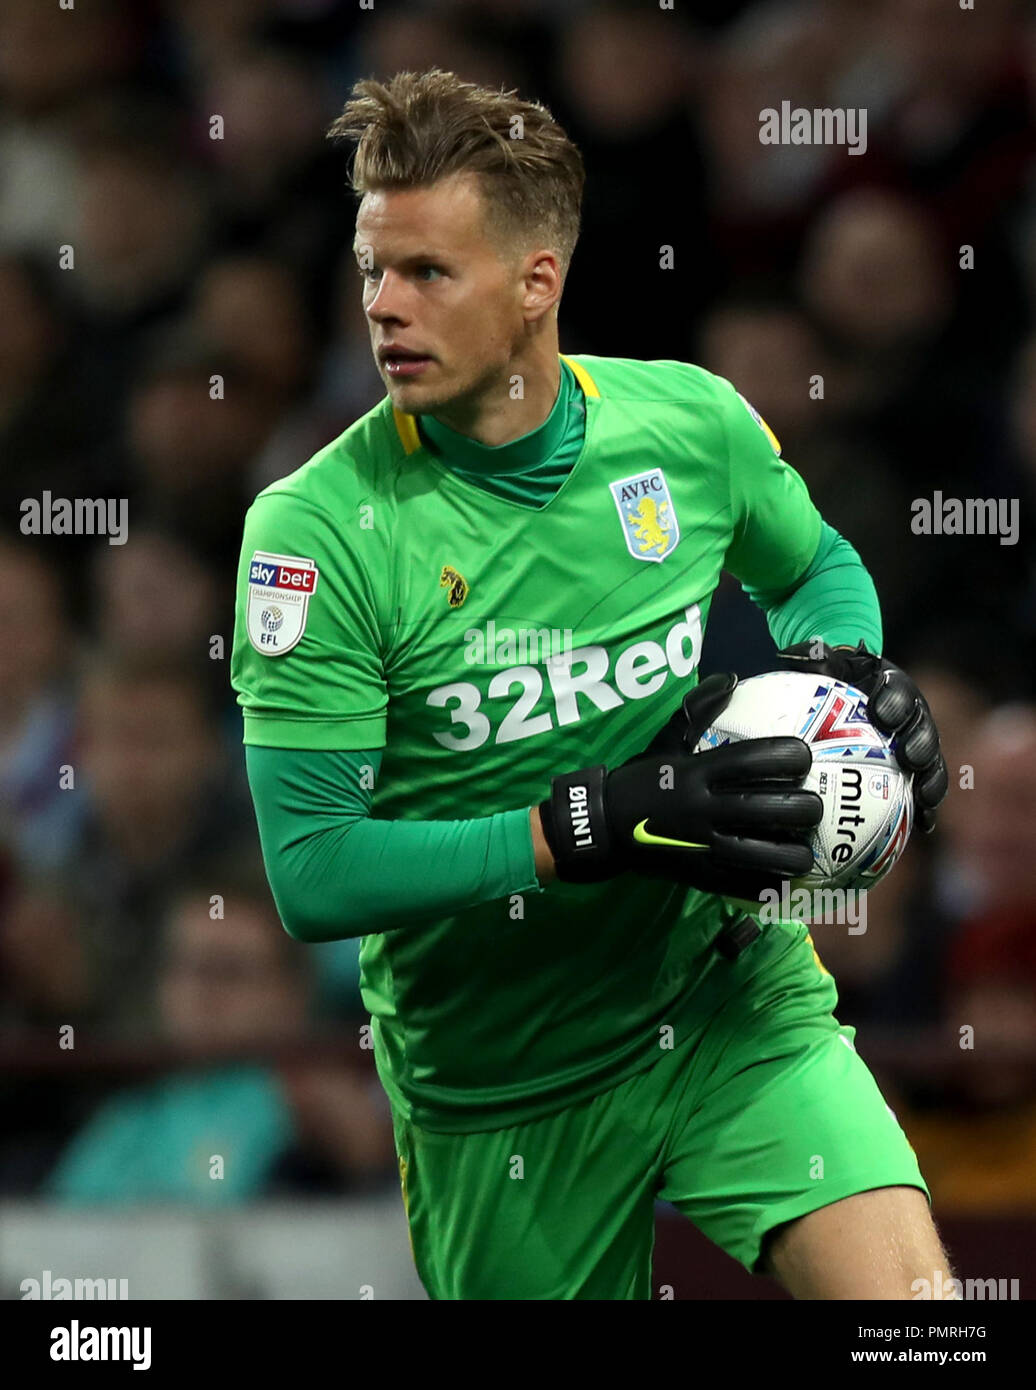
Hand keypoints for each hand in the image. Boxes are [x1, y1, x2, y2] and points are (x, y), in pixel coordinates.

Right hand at [538, 672, 822, 894]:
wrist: (602, 826)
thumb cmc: (640, 780)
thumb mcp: (666, 742)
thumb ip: (697, 710)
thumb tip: (730, 676)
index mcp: (698, 771)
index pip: (757, 759)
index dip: (791, 756)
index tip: (802, 757)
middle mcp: (704, 806)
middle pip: (771, 807)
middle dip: (804, 807)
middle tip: (810, 807)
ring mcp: (702, 844)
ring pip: (765, 853)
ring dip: (794, 852)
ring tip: (803, 849)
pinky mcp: (698, 875)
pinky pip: (742, 884)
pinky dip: (768, 883)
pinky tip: (782, 878)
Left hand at [778, 640, 947, 831]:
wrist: (839, 697)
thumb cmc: (826, 681)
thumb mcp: (818, 666)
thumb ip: (814, 659)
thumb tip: (805, 652)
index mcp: (890, 685)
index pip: (897, 688)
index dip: (895, 700)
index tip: (882, 713)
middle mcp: (910, 713)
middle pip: (922, 726)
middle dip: (921, 741)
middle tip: (910, 757)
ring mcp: (915, 741)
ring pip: (930, 759)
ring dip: (931, 778)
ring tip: (925, 798)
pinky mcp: (914, 769)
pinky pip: (922, 788)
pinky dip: (925, 807)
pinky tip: (923, 826)